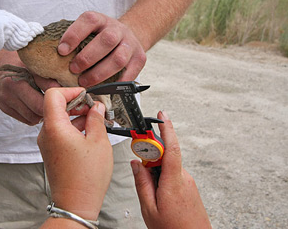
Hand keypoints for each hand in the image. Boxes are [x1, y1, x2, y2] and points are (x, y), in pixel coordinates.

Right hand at [0, 50, 58, 124]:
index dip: (57, 101)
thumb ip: (46, 78)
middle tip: (60, 104)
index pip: (42, 100)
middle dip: (50, 109)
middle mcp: (9, 94)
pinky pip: (25, 119)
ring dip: (42, 114)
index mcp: (18, 81)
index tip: (66, 98)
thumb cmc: (18, 61)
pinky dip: (33, 115)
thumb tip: (64, 90)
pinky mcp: (4, 108)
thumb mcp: (33, 65)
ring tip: (48, 104)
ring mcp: (5, 102)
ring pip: (32, 119)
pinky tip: (36, 106)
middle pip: (37, 111)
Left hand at [37, 87, 112, 220]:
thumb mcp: (98, 142)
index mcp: (54, 128)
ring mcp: (47, 143)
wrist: (75, 204)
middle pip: (56, 106)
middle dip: (77, 103)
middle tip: (95, 108)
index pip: (53, 95)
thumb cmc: (86, 178)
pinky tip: (90, 132)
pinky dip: (73, 127)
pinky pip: (60, 131)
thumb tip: (96, 106)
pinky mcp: (51, 151)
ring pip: (59, 119)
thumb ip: (96, 119)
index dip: (71, 91)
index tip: (86, 95)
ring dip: (77, 116)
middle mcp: (46, 134)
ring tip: (97, 121)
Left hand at [58, 11, 146, 86]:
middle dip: (87, 57)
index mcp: (100, 20)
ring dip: (99, 73)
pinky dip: (115, 84)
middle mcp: (117, 29)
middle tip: (73, 69)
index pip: (88, 21)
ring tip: (85, 82)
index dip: (74, 35)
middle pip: (106, 40)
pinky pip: (129, 73)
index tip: (61, 51)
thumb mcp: (86, 32)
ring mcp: (130, 44)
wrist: (127, 35)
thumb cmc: (99, 38)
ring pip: (118, 58)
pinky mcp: (139, 59)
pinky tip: (103, 89)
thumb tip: (47, 62)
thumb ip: (71, 42)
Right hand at [131, 111, 210, 228]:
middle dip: (150, 158)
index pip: (171, 148)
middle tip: (140, 168)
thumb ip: (142, 183)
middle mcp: (184, 178)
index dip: (167, 129)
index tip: (162, 116)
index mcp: (173, 182)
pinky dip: (161, 177)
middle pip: (165, 156)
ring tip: (151, 192)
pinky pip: (172, 174)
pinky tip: (158, 193)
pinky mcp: (189, 186)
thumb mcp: (149, 208)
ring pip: (167, 166)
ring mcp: (188, 182)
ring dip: (155, 171)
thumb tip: (136, 164)